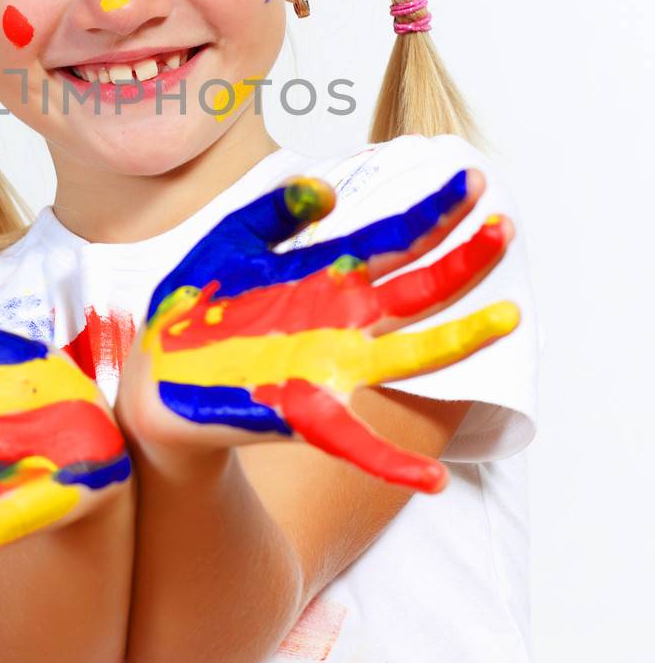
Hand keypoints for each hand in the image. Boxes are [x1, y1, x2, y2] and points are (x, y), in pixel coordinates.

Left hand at [115, 167, 517, 491]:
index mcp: (324, 274)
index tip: (472, 181)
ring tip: (508, 318)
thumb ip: (275, 208)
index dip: (434, 211)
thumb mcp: (231, 238)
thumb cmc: (197, 306)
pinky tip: (434, 481)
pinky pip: (358, 443)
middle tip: (506, 226)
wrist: (153, 374)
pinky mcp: (302, 412)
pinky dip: (394, 464)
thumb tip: (326, 187)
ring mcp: (327, 366)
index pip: (393, 239)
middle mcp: (338, 319)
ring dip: (459, 341)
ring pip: (408, 355)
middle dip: (463, 260)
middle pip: (417, 289)